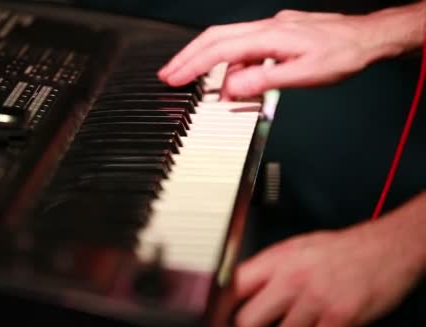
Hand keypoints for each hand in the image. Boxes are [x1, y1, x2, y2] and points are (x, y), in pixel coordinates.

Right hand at [158, 10, 399, 97]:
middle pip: (214, 38)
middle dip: (187, 56)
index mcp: (269, 37)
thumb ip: (264, 81)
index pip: (220, 50)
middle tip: (167, 74)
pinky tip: (232, 79)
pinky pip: (243, 47)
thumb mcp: (305, 75)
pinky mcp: (276, 35)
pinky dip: (229, 63)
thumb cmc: (343, 55)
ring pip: (226, 40)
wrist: (369, 38)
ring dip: (206, 60)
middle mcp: (266, 28)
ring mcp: (270, 29)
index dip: (193, 65)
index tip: (173, 79)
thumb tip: (231, 87)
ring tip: (193, 81)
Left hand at [231, 222, 423, 326]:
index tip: (219, 322)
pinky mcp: (338, 318)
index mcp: (275, 261)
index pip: (231, 287)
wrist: (386, 246)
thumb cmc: (340, 249)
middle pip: (246, 322)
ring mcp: (314, 300)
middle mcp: (290, 279)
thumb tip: (240, 289)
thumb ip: (267, 270)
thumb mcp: (295, 248)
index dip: (220, 310)